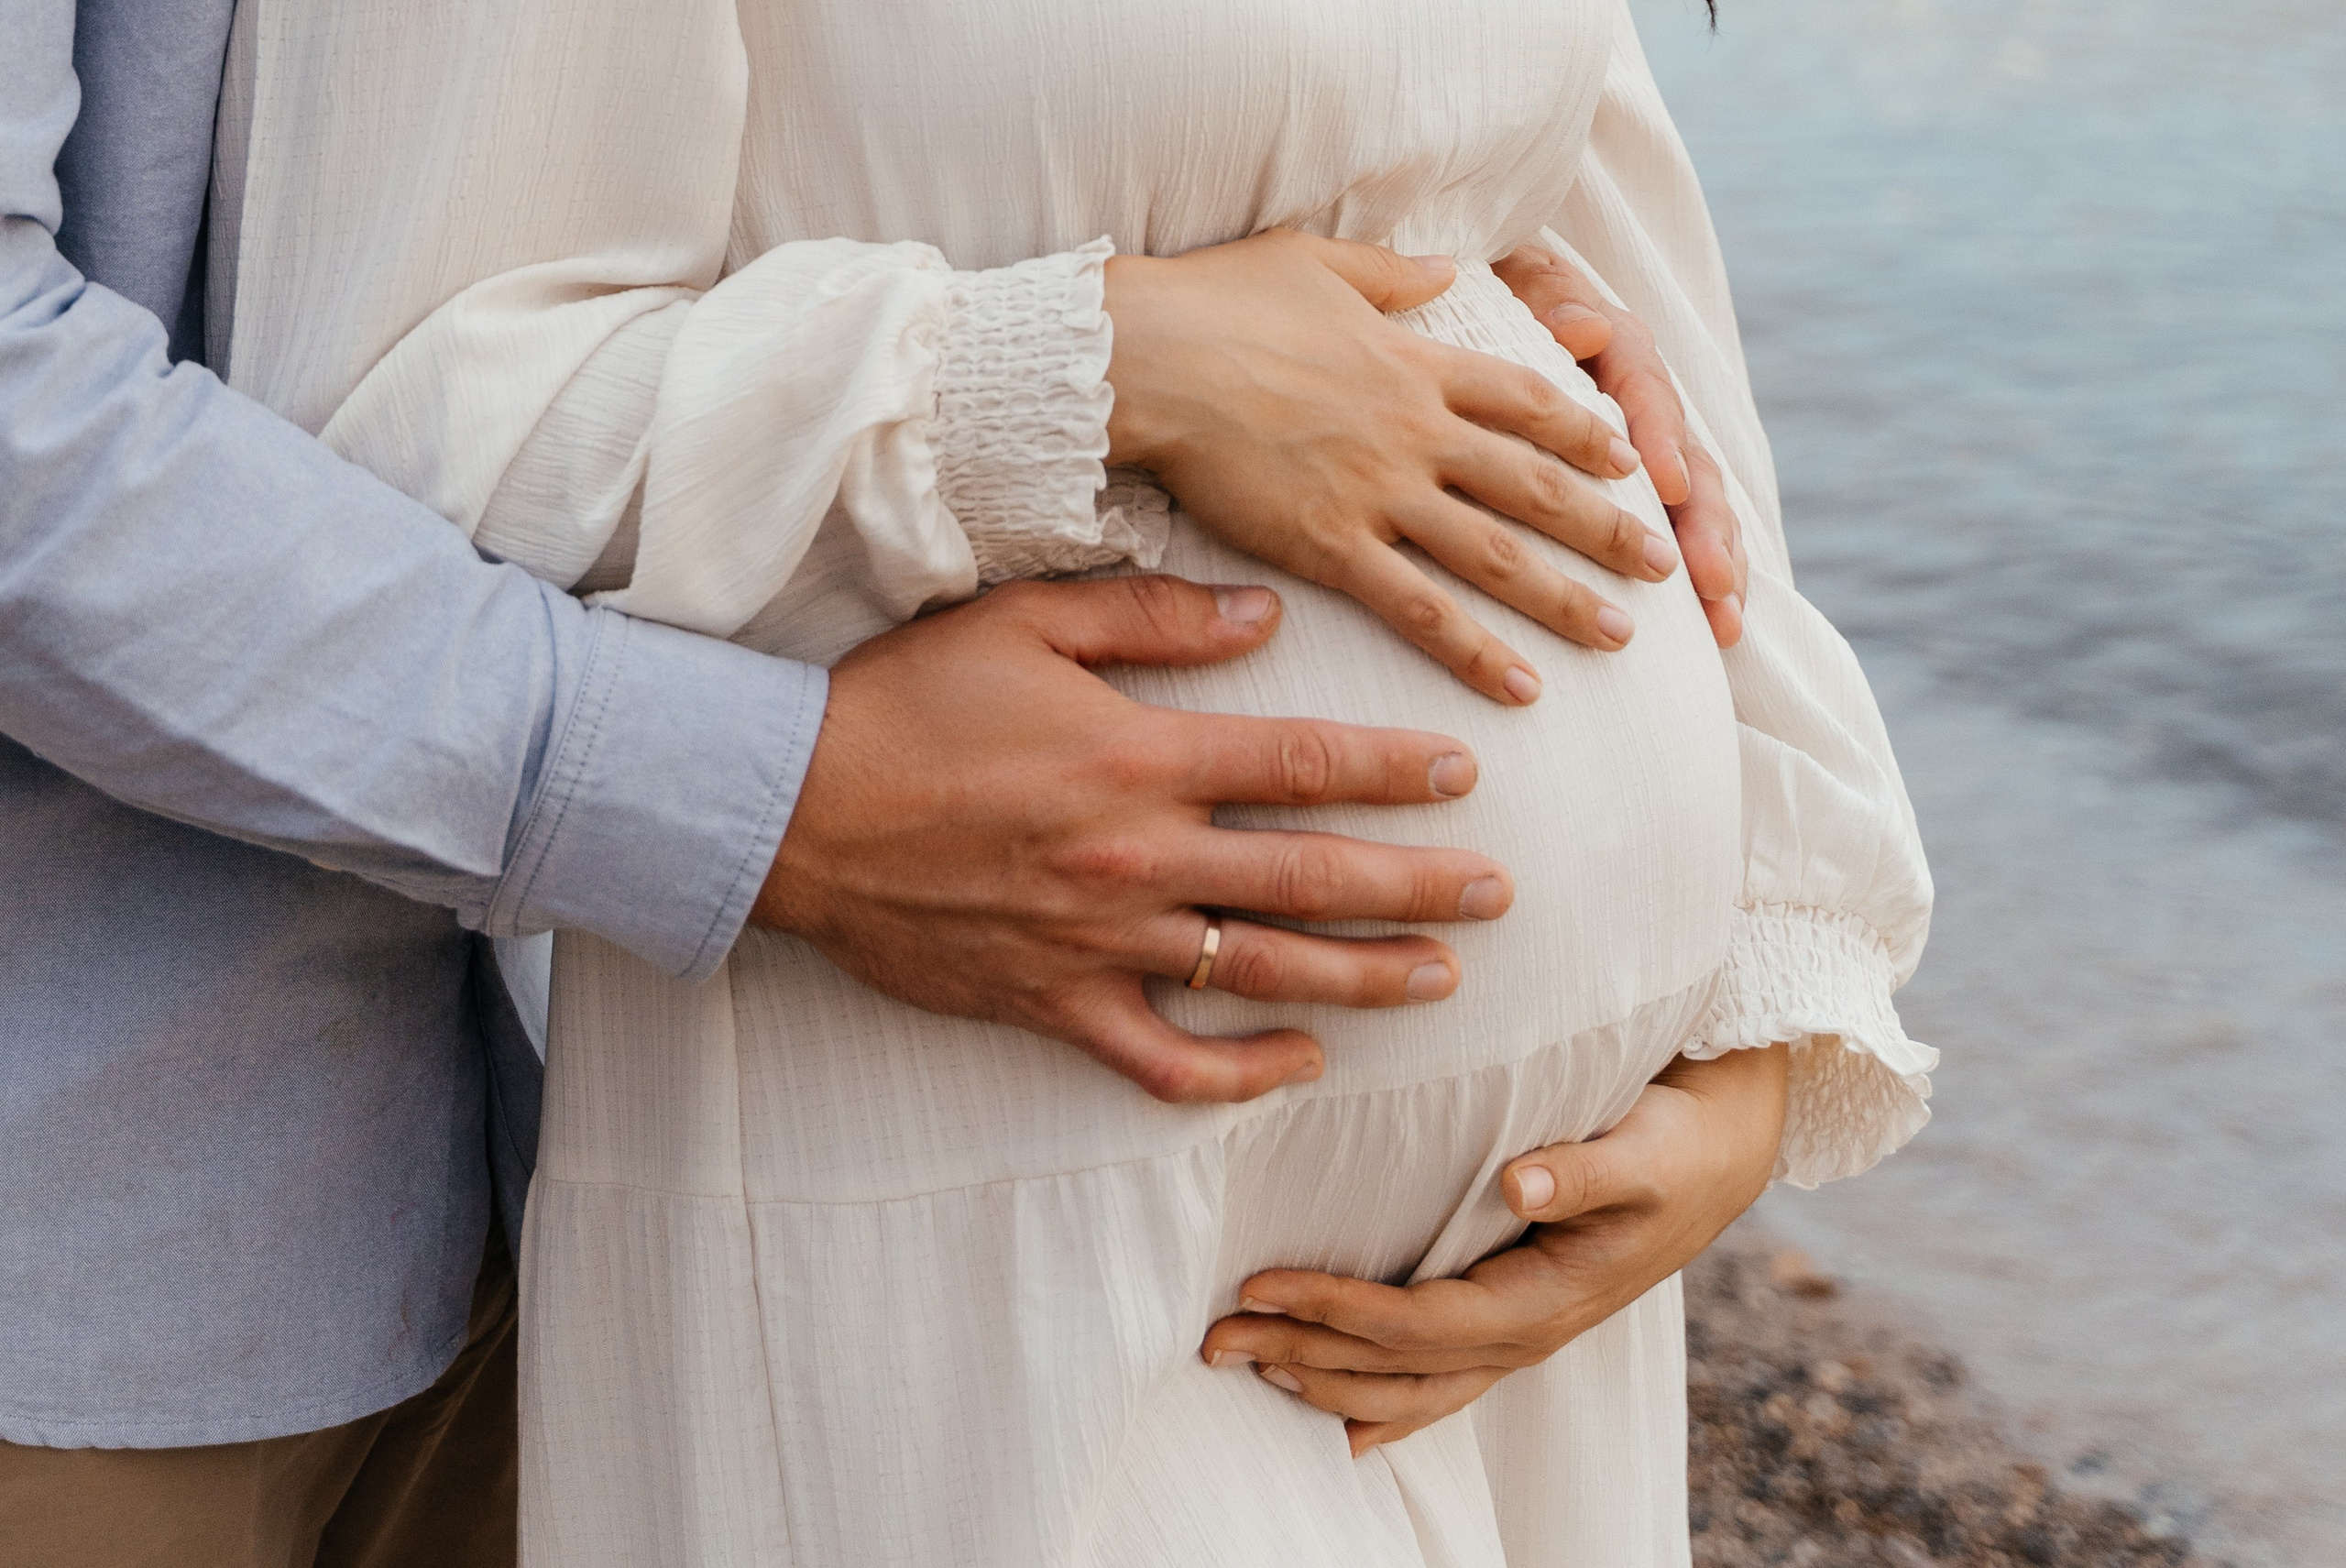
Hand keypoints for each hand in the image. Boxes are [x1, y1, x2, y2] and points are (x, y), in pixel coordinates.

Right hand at [750, 575, 1514, 1104]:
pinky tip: (1301, 1062)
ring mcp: (1100, 940)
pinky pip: (1166, 1059)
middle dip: (1420, 886)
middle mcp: (1138, 856)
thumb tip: (1263, 617)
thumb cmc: (903, 704)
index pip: (1305, 763)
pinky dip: (1240, 1072)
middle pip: (1312, 877)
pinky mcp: (1054, 1003)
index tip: (1466, 772)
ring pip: (1263, 972)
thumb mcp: (1023, 623)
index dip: (1397, 770)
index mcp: (1139, 755)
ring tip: (1442, 979)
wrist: (788, 811)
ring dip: (1365, 977)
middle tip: (1501, 894)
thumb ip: (1152, 616)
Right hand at [1103, 231, 1681, 706]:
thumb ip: (1389, 273)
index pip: (1527, 399)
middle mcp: (1416, 429)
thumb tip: (1444, 267)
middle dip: (1608, 526)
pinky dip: (1477, 649)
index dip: (1585, 432)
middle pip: (1535, 483)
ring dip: (1568, 597)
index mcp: (1415, 361)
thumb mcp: (1315, 261)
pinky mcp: (1332, 545)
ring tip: (1623, 636)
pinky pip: (1420, 608)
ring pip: (1498, 554)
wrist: (1149, 356)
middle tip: (1665, 563)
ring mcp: (1380, 491)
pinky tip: (1523, 686)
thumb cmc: (1214, 302)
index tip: (1630, 458)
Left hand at [1199, 1043, 1787, 1451]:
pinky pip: (1439, 1385)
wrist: (1721, 1157)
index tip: (1263, 1285)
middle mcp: (1529, 1332)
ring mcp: (1522, 1337)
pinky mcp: (1515, 1322)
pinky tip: (1335, 1422)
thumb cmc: (1677, 1144)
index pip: (1420, 1322)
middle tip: (1213, 1337)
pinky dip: (1381, 1408)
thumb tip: (1521, 1183)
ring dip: (1325, 1383)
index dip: (1339, 1313)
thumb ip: (1584, 1170)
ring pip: (1411, 1389)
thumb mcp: (1645, 1150)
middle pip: (1397, 1369)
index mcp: (1548, 1296)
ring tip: (1247, 1367)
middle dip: (1302, 1356)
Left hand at [1493, 244, 1748, 646]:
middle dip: (1705, 529)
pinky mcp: (1654, 486)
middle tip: (1710, 582)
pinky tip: (1718, 634)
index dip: (1661, 444)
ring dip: (1716, 566)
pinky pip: (1686, 532)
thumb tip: (1579, 325)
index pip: (1650, 399)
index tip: (1668, 489)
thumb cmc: (1504, 294)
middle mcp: (1653, 402)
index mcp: (1622, 351)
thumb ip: (1550, 304)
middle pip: (1693, 466)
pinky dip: (1706, 579)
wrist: (1507, 293)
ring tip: (1724, 625)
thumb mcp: (1520, 288)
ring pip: (1700, 508)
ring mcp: (1659, 448)